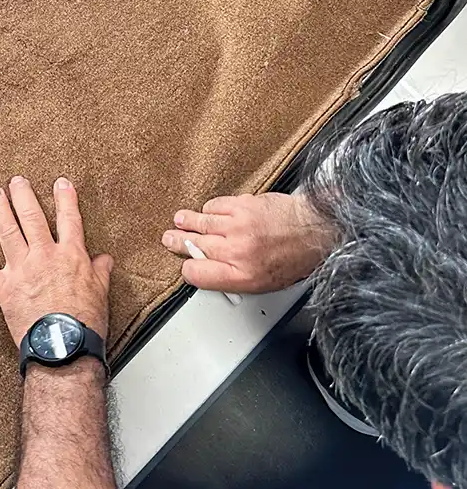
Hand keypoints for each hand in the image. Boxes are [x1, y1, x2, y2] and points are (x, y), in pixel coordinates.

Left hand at [0, 176, 112, 345]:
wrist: (63, 346)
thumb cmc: (84, 324)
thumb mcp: (101, 293)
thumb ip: (100, 272)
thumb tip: (105, 259)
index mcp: (71, 256)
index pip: (69, 219)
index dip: (65, 199)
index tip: (60, 182)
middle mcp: (44, 256)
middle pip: (32, 217)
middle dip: (24, 195)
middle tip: (17, 180)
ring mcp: (22, 270)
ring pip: (8, 232)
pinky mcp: (3, 289)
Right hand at [161, 192, 333, 293]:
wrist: (318, 230)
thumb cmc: (295, 257)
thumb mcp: (265, 282)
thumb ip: (234, 278)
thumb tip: (211, 272)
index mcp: (241, 276)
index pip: (197, 274)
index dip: (188, 270)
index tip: (187, 266)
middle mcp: (237, 251)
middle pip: (193, 246)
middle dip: (178, 242)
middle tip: (169, 239)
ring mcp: (238, 226)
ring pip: (199, 222)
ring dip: (186, 221)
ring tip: (180, 220)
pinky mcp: (243, 205)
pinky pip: (214, 206)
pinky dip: (211, 209)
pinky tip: (211, 212)